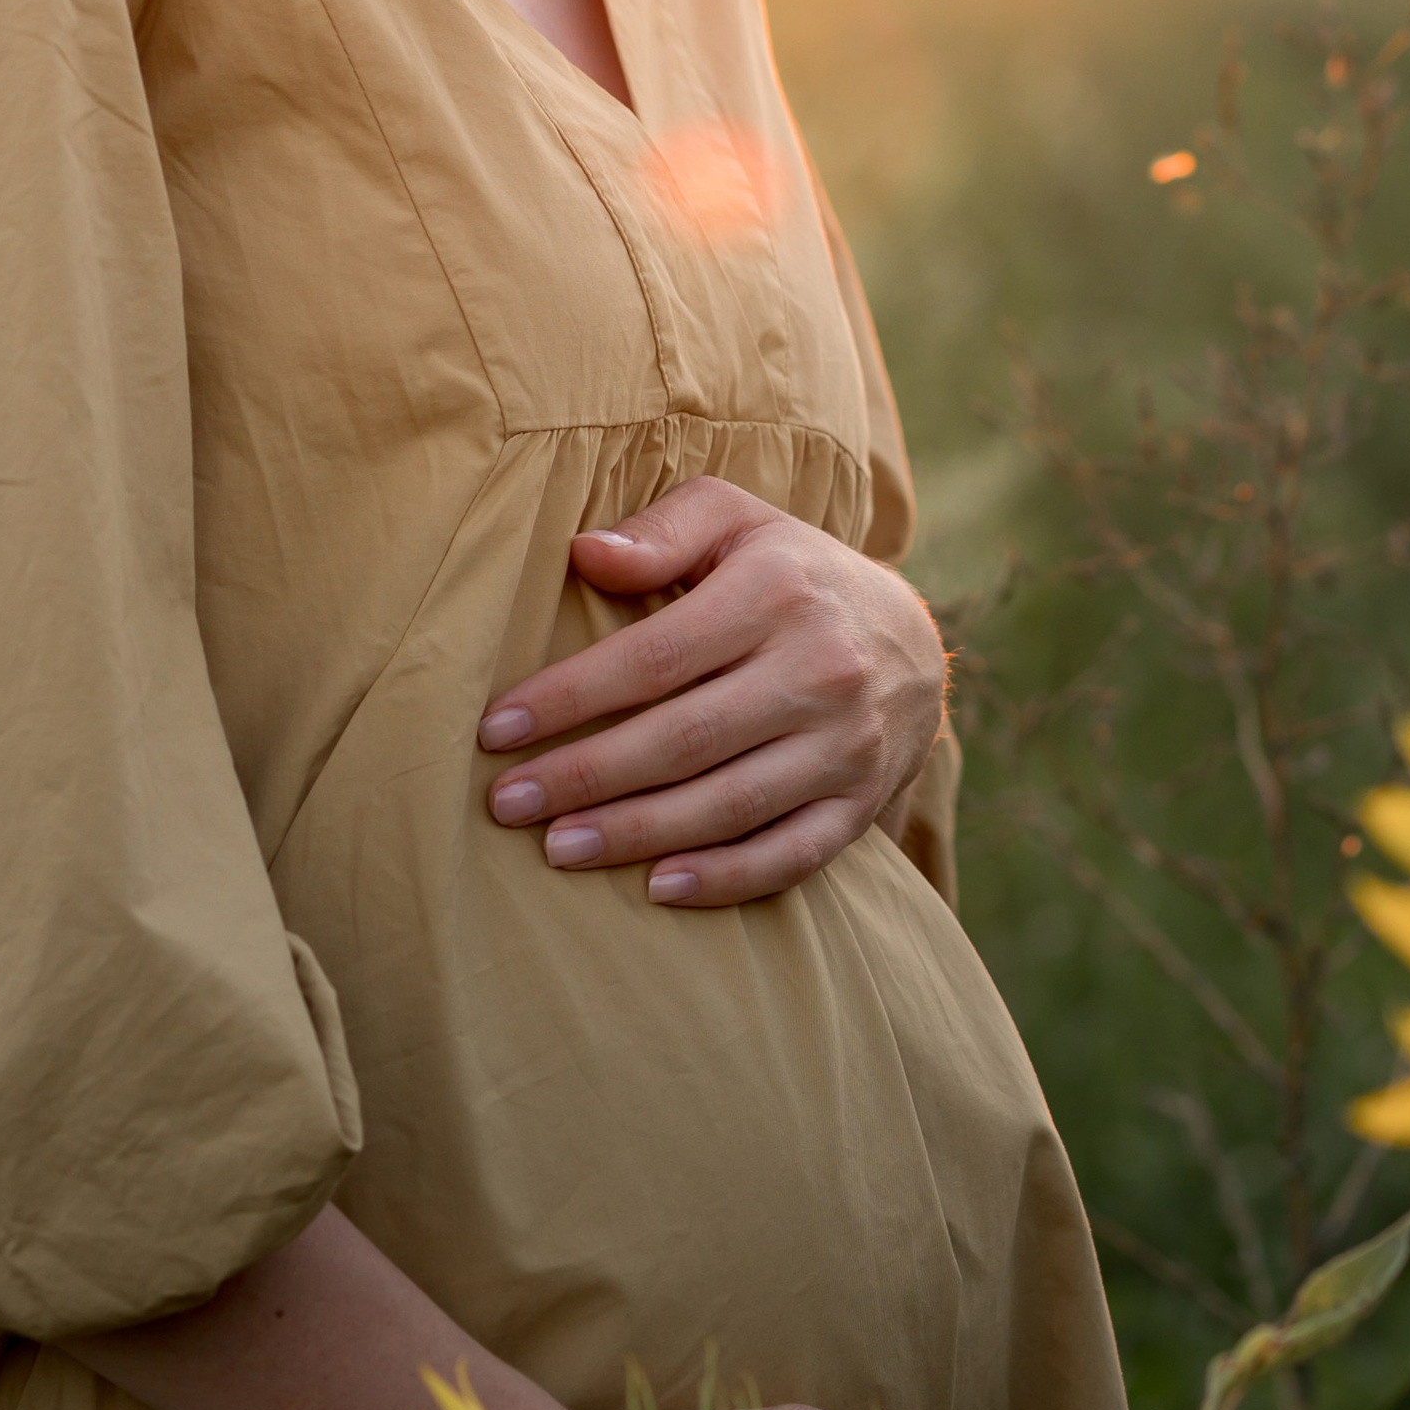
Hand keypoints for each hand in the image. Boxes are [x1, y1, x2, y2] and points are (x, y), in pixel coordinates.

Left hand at [478, 477, 947, 906]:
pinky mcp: (860, 802)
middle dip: (586, 776)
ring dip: (637, 834)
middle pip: (685, 739)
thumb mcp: (734, 520)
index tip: (498, 729)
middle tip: (507, 803)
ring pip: (730, 804)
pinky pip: (790, 854)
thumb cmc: (789, 573)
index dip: (572, 698)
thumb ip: (661, 531)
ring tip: (558, 848)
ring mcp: (845, 743)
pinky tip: (656, 888)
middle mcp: (819, 668)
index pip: (656, 657)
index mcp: (776, 591)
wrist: (911, 639)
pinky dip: (724, 879)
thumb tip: (581, 553)